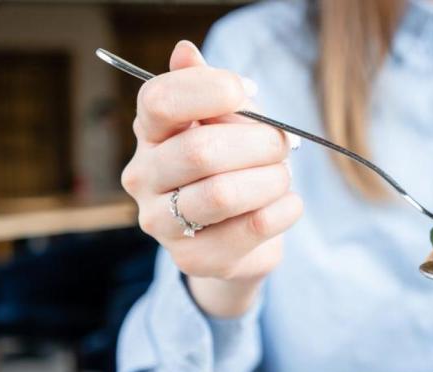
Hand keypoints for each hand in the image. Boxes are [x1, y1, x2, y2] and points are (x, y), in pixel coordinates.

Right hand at [121, 41, 301, 316]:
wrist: (235, 241)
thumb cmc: (231, 169)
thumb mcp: (224, 125)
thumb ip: (211, 91)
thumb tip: (185, 51)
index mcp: (150, 134)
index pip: (159, 101)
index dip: (209, 90)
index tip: (247, 92)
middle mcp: (143, 177)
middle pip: (200, 151)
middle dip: (258, 143)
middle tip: (282, 144)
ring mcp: (163, 223)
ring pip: (223, 194)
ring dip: (270, 179)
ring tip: (282, 177)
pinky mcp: (195, 259)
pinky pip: (251, 227)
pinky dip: (283, 210)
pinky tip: (288, 204)